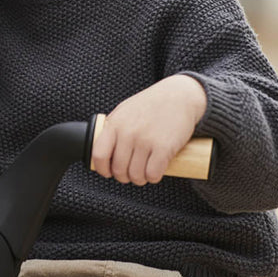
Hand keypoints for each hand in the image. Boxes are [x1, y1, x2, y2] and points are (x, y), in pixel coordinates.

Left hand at [90, 74, 206, 184]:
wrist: (178, 96)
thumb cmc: (151, 104)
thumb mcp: (124, 111)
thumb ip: (113, 128)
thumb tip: (103, 147)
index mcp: (115, 124)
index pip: (99, 154)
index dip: (102, 169)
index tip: (108, 172)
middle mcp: (128, 133)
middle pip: (119, 169)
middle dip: (124, 177)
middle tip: (130, 174)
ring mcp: (146, 141)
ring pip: (136, 175)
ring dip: (140, 179)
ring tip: (143, 173)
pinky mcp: (164, 148)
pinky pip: (153, 174)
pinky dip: (153, 178)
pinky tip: (155, 171)